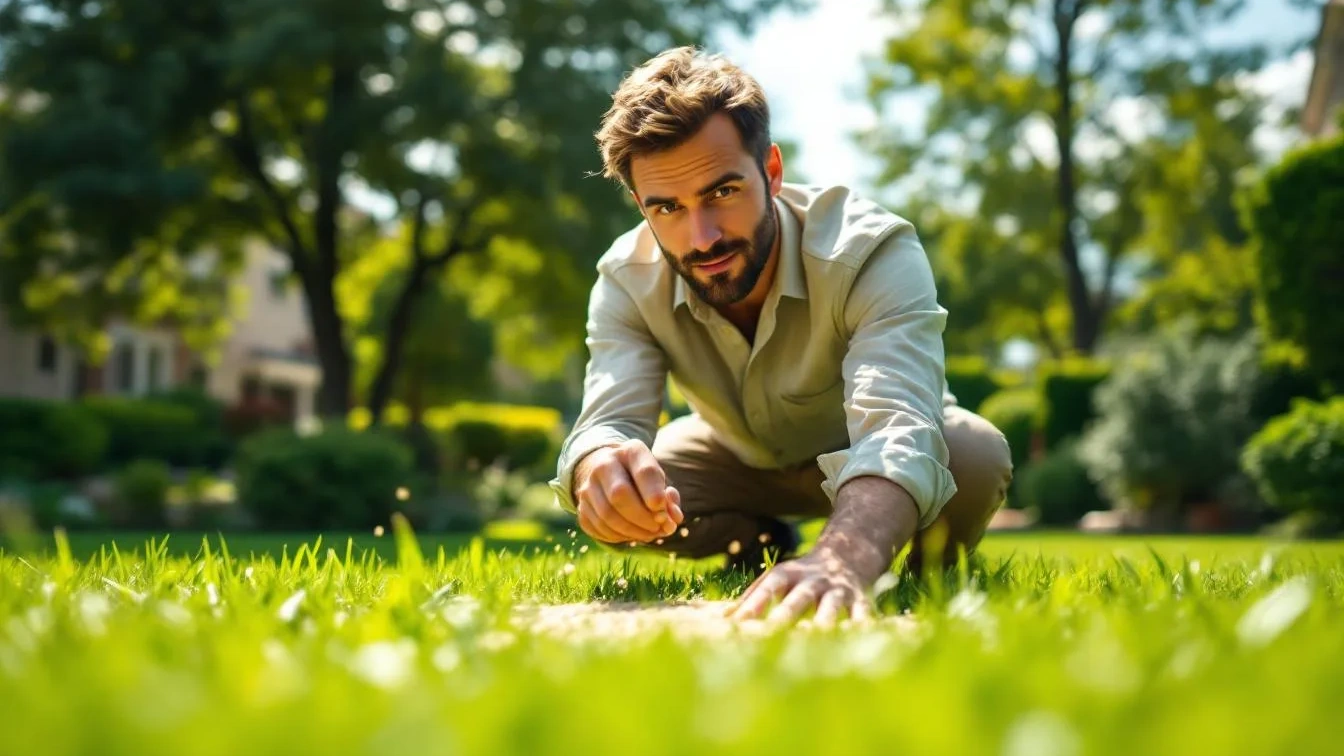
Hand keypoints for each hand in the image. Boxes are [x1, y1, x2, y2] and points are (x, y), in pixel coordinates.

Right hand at [574, 440, 684, 544]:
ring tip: (649, 534)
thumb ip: (669, 500)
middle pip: (619, 495)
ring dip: (632, 531)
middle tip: (658, 527)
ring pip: (607, 515)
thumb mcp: (660, 482)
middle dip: (642, 518)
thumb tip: (671, 521)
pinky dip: (618, 536)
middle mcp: (604, 464)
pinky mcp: (581, 506)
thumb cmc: (643, 480)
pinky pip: (598, 527)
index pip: (644, 472)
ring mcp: (588, 485)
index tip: (663, 512)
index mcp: (631, 451)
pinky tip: (631, 534)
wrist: (610, 473)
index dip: (655, 495)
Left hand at [726, 549, 875, 626]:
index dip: (753, 605)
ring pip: (831, 606)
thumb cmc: (803, 578)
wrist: (848, 555)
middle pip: (798, 598)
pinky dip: (861, 625)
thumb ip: (752, 598)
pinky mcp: (860, 599)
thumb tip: (723, 620)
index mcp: (788, 575)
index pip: (767, 588)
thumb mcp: (779, 579)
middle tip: (771, 633)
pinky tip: (860, 639)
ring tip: (818, 637)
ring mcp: (837, 590)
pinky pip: (862, 613)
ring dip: (825, 621)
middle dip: (785, 615)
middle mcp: (812, 581)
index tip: (737, 625)